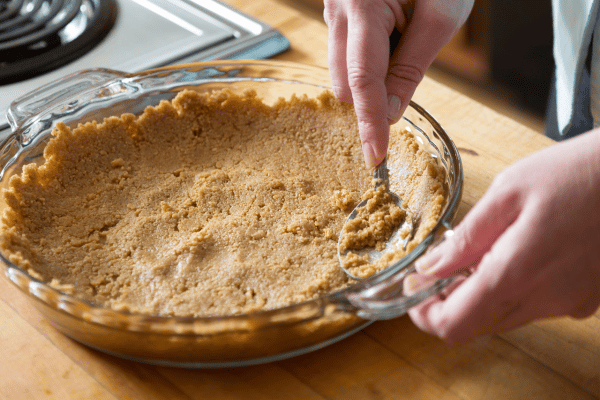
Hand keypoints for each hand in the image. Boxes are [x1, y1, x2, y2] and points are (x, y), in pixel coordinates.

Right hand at [324, 0, 473, 167]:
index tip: (375, 157)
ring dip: (372, 78)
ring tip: (404, 41)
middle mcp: (337, 10)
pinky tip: (392, 37)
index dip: (369, 122)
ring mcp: (332, 11)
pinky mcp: (337, 15)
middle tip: (409, 73)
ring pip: (343, 72)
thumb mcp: (441, 16)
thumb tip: (391, 114)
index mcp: (362, 4)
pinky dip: (369, 63)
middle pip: (344, 83)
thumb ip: (411, 68)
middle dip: (372, 96)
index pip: (363, 80)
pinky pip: (345, 56)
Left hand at [409, 129, 599, 342]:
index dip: (424, 314)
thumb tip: (431, 267)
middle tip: (436, 270)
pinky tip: (507, 256)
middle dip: (446, 304)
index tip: (414, 290)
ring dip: (476, 297)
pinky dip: (508, 291)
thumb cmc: (576, 173)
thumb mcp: (508, 193)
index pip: (454, 324)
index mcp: (517, 272)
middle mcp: (544, 299)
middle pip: (474, 327)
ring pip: (502, 319)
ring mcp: (567, 303)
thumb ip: (466, 238)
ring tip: (472, 255)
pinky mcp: (582, 298)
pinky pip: (531, 307)